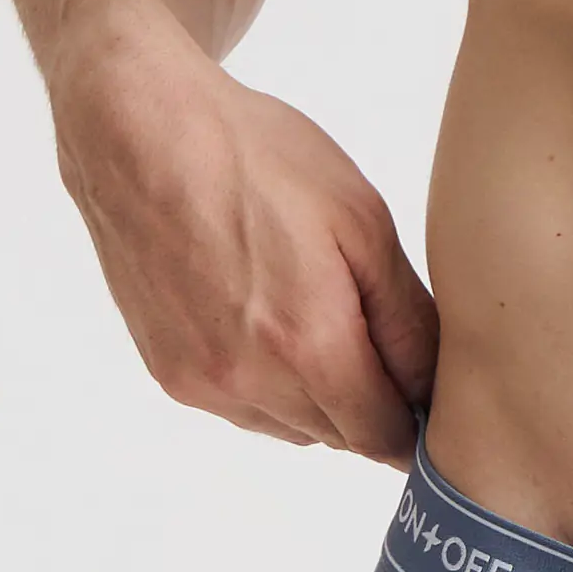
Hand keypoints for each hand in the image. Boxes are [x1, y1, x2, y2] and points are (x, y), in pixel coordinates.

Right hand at [58, 37, 439, 462]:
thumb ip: (407, 317)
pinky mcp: (168, 373)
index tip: (433, 393)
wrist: (137, 133)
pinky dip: (270, 385)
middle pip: (340, 437)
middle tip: (382, 339)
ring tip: (319, 318)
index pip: (384, 438)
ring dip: (320, 398)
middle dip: (372, 405)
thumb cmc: (255, 159)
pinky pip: (243, 408)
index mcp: (309, 346)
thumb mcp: (361, 221)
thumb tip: (435, 385)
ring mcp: (204, 383)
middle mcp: (251, 381)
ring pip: (291, 428)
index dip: (418, 423)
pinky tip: (269, 321)